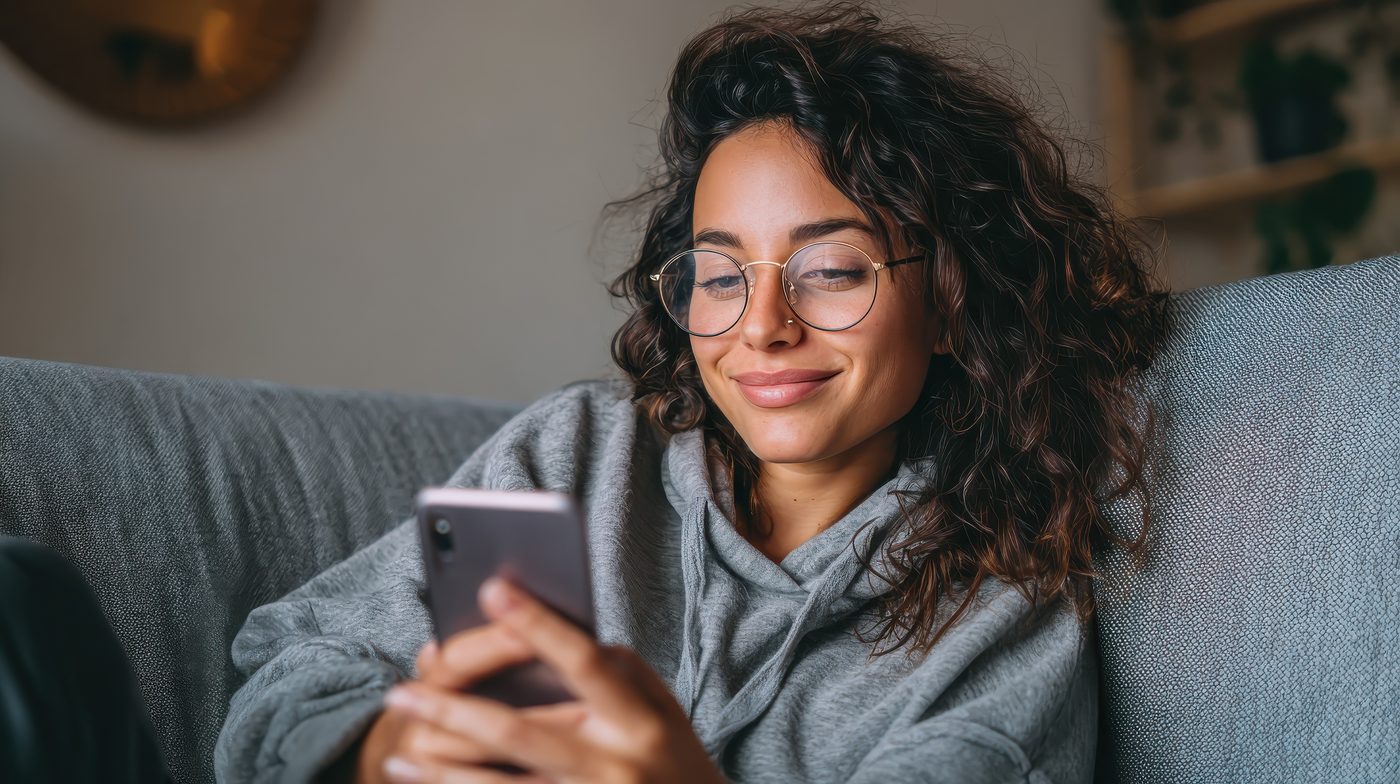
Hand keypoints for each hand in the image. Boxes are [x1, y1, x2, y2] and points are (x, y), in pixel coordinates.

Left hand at [377, 576, 726, 783]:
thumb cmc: (675, 761)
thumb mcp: (663, 708)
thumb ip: (616, 672)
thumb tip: (551, 637)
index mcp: (638, 718)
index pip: (583, 661)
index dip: (537, 624)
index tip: (491, 586)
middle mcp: (613, 764)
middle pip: (519, 733)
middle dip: (453, 712)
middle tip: (400, 694)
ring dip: (443, 771)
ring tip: (399, 754)